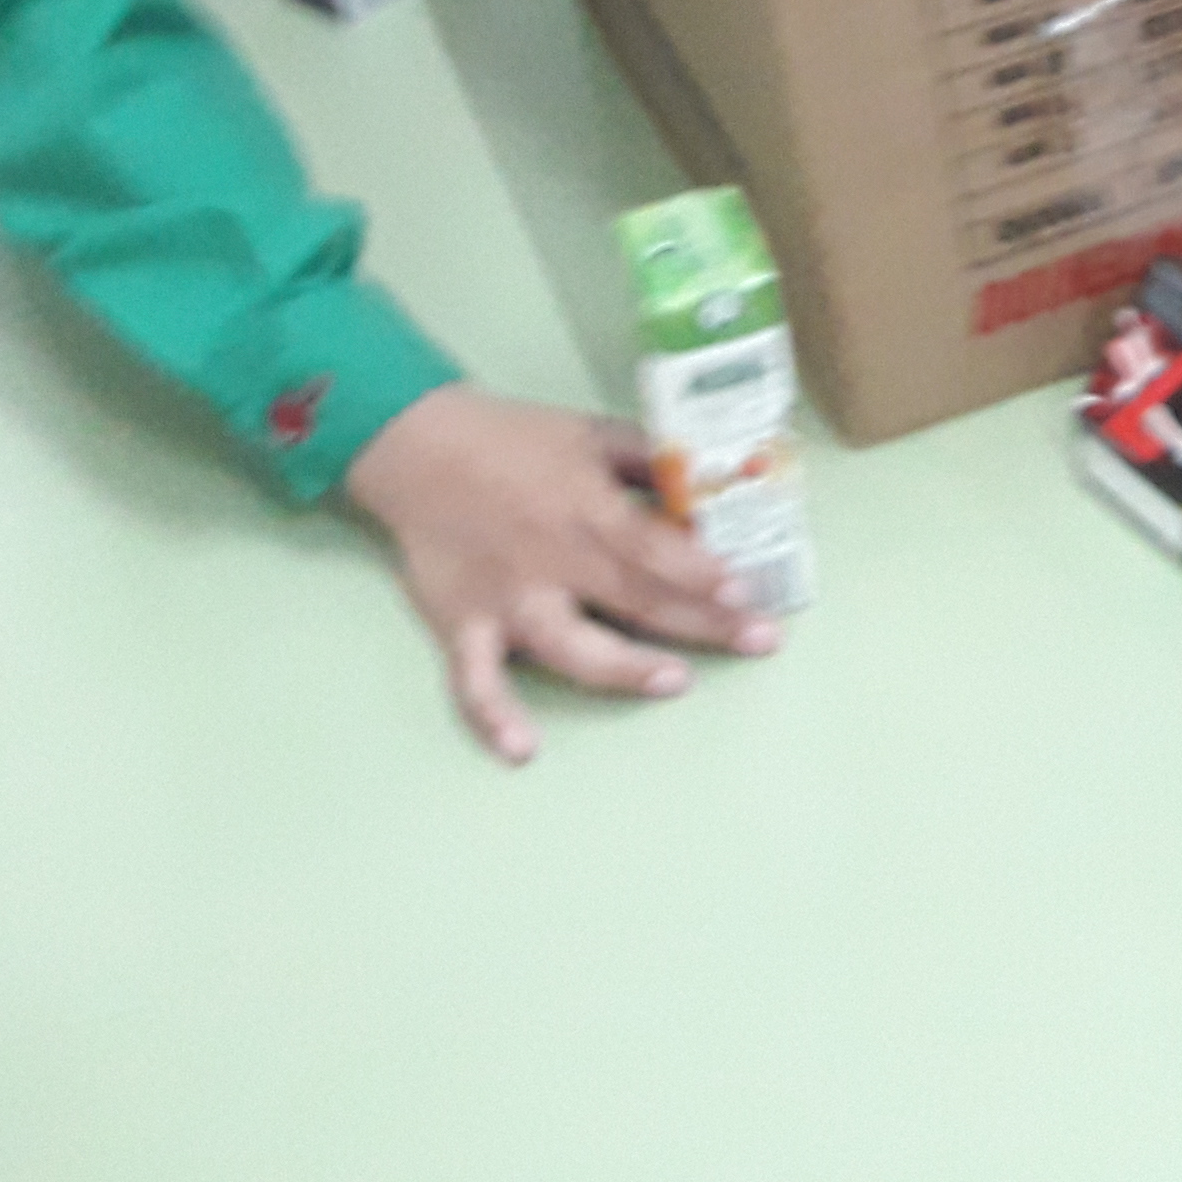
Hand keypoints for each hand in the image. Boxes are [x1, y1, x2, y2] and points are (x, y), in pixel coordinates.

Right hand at [341, 385, 773, 764]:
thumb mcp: (591, 432)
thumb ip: (650, 459)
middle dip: (704, 623)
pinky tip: (522, 750)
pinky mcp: (463, 625)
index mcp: (586, 508)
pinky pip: (474, 681)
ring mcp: (508, 598)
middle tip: (762, 641)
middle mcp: (552, 559)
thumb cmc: (515, 439)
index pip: (656, 548)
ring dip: (623, 669)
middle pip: (637, 599)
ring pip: (571, 645)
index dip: (704, 572)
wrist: (418, 446)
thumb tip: (710, 483)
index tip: (751, 591)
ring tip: (674, 683)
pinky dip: (493, 717)